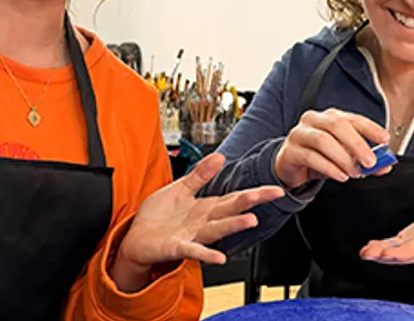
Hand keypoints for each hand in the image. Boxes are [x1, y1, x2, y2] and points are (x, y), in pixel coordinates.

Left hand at [112, 153, 283, 291]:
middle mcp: (203, 222)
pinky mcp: (177, 247)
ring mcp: (192, 235)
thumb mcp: (180, 188)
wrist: (136, 239)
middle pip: (230, 210)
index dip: (256, 193)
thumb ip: (200, 174)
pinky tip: (219, 257)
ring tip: (250, 220)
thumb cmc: (159, 217)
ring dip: (233, 225)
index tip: (276, 189)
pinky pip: (193, 249)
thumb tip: (220, 156)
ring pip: (216, 229)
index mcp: (206, 207)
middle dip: (249, 202)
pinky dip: (206, 253)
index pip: (235, 198)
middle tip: (267, 195)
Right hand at [275, 108, 389, 189]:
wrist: (292, 166)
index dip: (370, 128)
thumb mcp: (344, 156)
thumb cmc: (320, 156)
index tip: (384, 139)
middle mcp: (314, 120)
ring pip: (323, 140)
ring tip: (354, 172)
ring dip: (343, 158)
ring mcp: (299, 134)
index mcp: (330, 117)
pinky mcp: (290, 151)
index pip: (353, 118)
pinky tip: (340, 176)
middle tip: (370, 162)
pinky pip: (311, 157)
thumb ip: (364, 159)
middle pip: (337, 125)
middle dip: (357, 144)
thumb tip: (385, 165)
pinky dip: (329, 168)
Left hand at [359, 188, 413, 264]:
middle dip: (385, 256)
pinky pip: (397, 247)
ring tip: (365, 252)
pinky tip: (371, 247)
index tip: (386, 253)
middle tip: (367, 254)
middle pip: (405, 255)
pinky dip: (383, 247)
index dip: (402, 252)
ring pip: (399, 253)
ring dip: (380, 254)